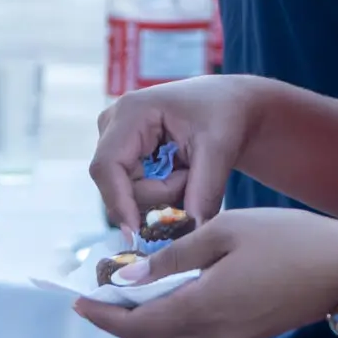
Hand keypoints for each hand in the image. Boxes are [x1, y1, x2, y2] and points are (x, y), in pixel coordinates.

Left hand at [74, 210, 337, 337]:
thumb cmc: (286, 239)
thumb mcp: (224, 232)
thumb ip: (174, 256)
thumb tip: (127, 278)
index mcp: (203, 308)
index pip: (137, 326)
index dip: (103, 317)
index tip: (77, 302)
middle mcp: (213, 334)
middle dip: (118, 321)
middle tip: (95, 297)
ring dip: (145, 320)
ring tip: (125, 291)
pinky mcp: (248, 332)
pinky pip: (196, 332)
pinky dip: (171, 317)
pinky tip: (169, 291)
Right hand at [92, 75, 271, 232]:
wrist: (229, 104)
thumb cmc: (224, 115)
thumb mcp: (219, 150)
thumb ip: (203, 191)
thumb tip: (190, 233)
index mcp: (131, 111)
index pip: (108, 166)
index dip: (119, 202)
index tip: (138, 233)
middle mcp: (113, 124)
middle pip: (118, 184)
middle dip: (157, 195)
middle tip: (191, 179)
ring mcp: (114, 139)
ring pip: (126, 192)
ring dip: (161, 195)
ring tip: (189, 171)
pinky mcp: (123, 154)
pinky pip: (132, 190)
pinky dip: (159, 193)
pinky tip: (180, 174)